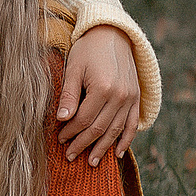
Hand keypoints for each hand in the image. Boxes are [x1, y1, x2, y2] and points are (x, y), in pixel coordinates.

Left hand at [56, 27, 142, 166]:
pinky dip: (126, 140)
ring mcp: (131, 98)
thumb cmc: (88, 49)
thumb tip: (62, 120)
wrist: (112, 33)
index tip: (60, 140)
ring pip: (116, 130)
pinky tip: (117, 153)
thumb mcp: (74, 68)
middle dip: (83, 144)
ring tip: (92, 162)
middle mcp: (120, 95)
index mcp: (102, 88)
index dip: (71, 132)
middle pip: (99, 128)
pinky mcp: (136, 97)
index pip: (84, 119)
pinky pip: (132, 124)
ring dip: (103, 148)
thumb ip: (69, 94)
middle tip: (70, 156)